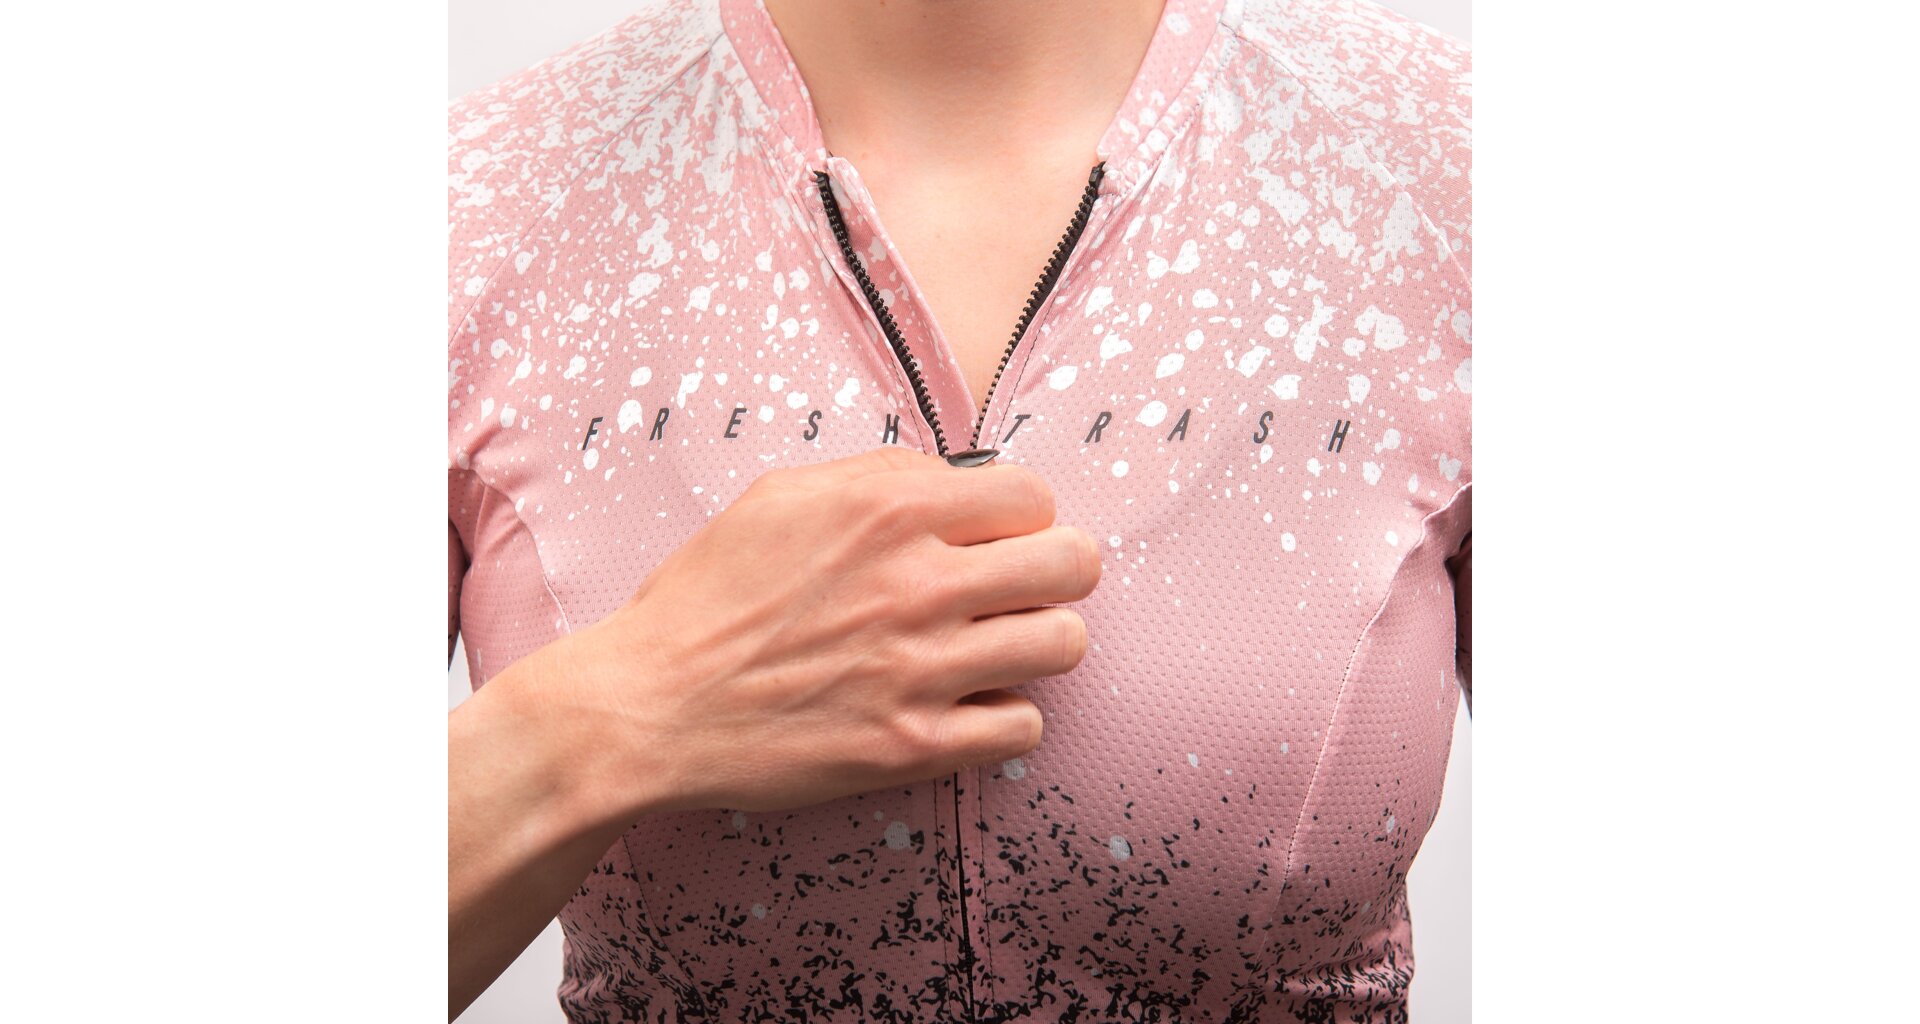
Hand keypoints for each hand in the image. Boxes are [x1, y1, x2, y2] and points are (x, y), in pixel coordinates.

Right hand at [552, 446, 1099, 820]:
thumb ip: (879, 476)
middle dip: (1054, 572)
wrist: (650, 705)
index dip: (1021, 517)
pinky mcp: (913, 745)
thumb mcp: (781, 497)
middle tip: (1017, 590)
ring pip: (1064, 644)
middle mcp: (917, 583)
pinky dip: (1004, 717)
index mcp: (888, 510)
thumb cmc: (707, 597)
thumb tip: (955, 478)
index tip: (997, 538)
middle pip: (1073, 564)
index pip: (1033, 495)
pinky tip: (965, 706)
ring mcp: (921, 669)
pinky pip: (1024, 728)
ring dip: (1036, 644)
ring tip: (993, 648)